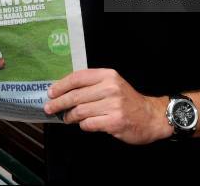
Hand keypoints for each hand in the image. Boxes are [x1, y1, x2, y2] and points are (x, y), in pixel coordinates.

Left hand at [43, 68, 172, 144]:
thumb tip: (65, 90)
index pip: (78, 77)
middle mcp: (110, 87)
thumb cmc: (127, 100)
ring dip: (69, 116)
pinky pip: (89, 124)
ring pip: (80, 111)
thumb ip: (92, 85)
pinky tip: (83, 124)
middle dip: (59, 103)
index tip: (51, 92)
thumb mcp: (113, 84)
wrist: (150, 116)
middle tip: (49, 108)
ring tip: (67, 118)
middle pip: (76, 95)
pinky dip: (83, 125)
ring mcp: (113, 105)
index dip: (61, 85)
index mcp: (108, 75)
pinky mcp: (114, 121)